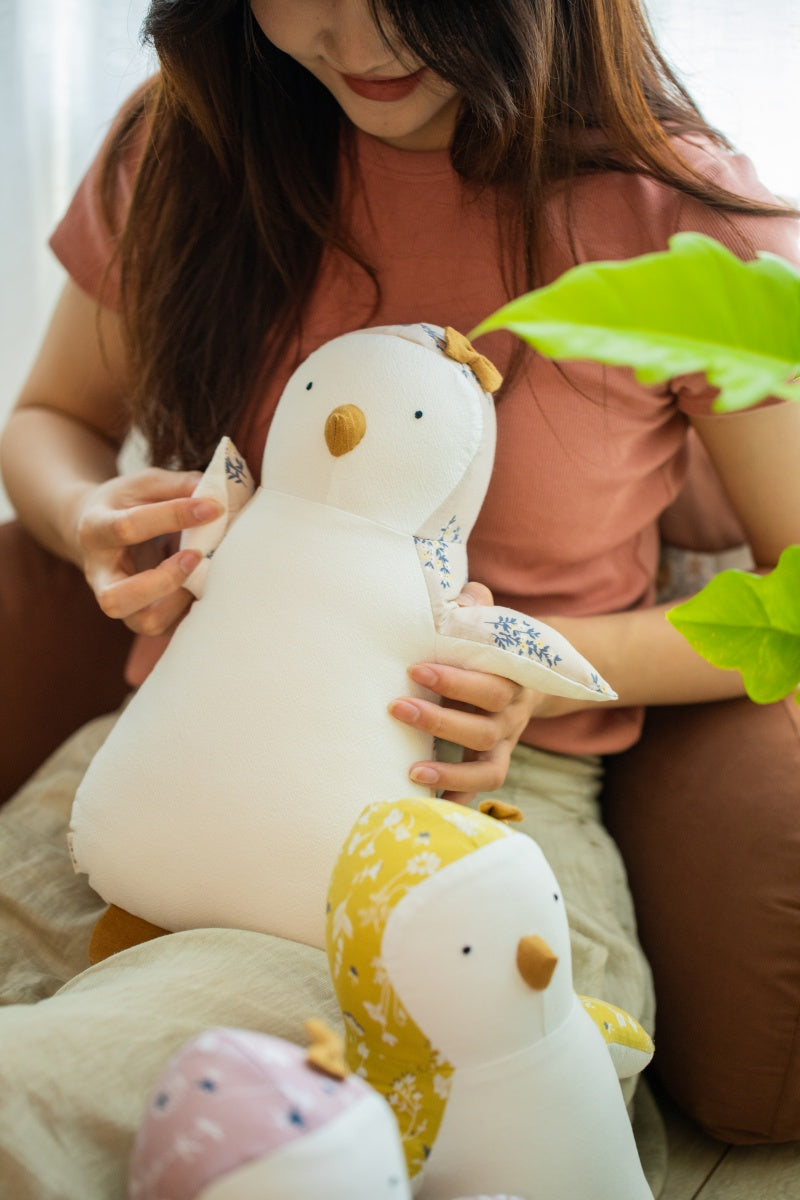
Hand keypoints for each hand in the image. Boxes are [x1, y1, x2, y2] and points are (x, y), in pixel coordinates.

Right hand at [74, 467, 220, 634]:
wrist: (100, 533)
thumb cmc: (125, 504)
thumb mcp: (143, 485)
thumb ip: (177, 486)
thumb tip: (216, 493)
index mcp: (95, 531)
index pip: (127, 528)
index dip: (173, 516)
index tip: (211, 508)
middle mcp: (100, 575)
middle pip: (116, 599)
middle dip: (163, 581)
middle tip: (195, 556)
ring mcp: (119, 601)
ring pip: (143, 622)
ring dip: (181, 602)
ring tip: (204, 574)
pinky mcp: (140, 617)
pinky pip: (167, 628)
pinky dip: (191, 612)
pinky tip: (207, 588)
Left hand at [388, 582, 579, 804]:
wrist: (529, 674)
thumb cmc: (491, 643)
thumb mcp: (489, 620)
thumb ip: (472, 604)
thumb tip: (455, 597)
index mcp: (511, 677)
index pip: (489, 683)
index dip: (455, 681)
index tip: (415, 670)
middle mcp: (511, 714)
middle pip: (484, 727)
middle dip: (439, 721)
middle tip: (396, 708)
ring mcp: (505, 743)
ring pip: (486, 768)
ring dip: (448, 772)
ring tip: (410, 770)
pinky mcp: (494, 763)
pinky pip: (482, 791)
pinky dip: (458, 801)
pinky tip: (428, 810)